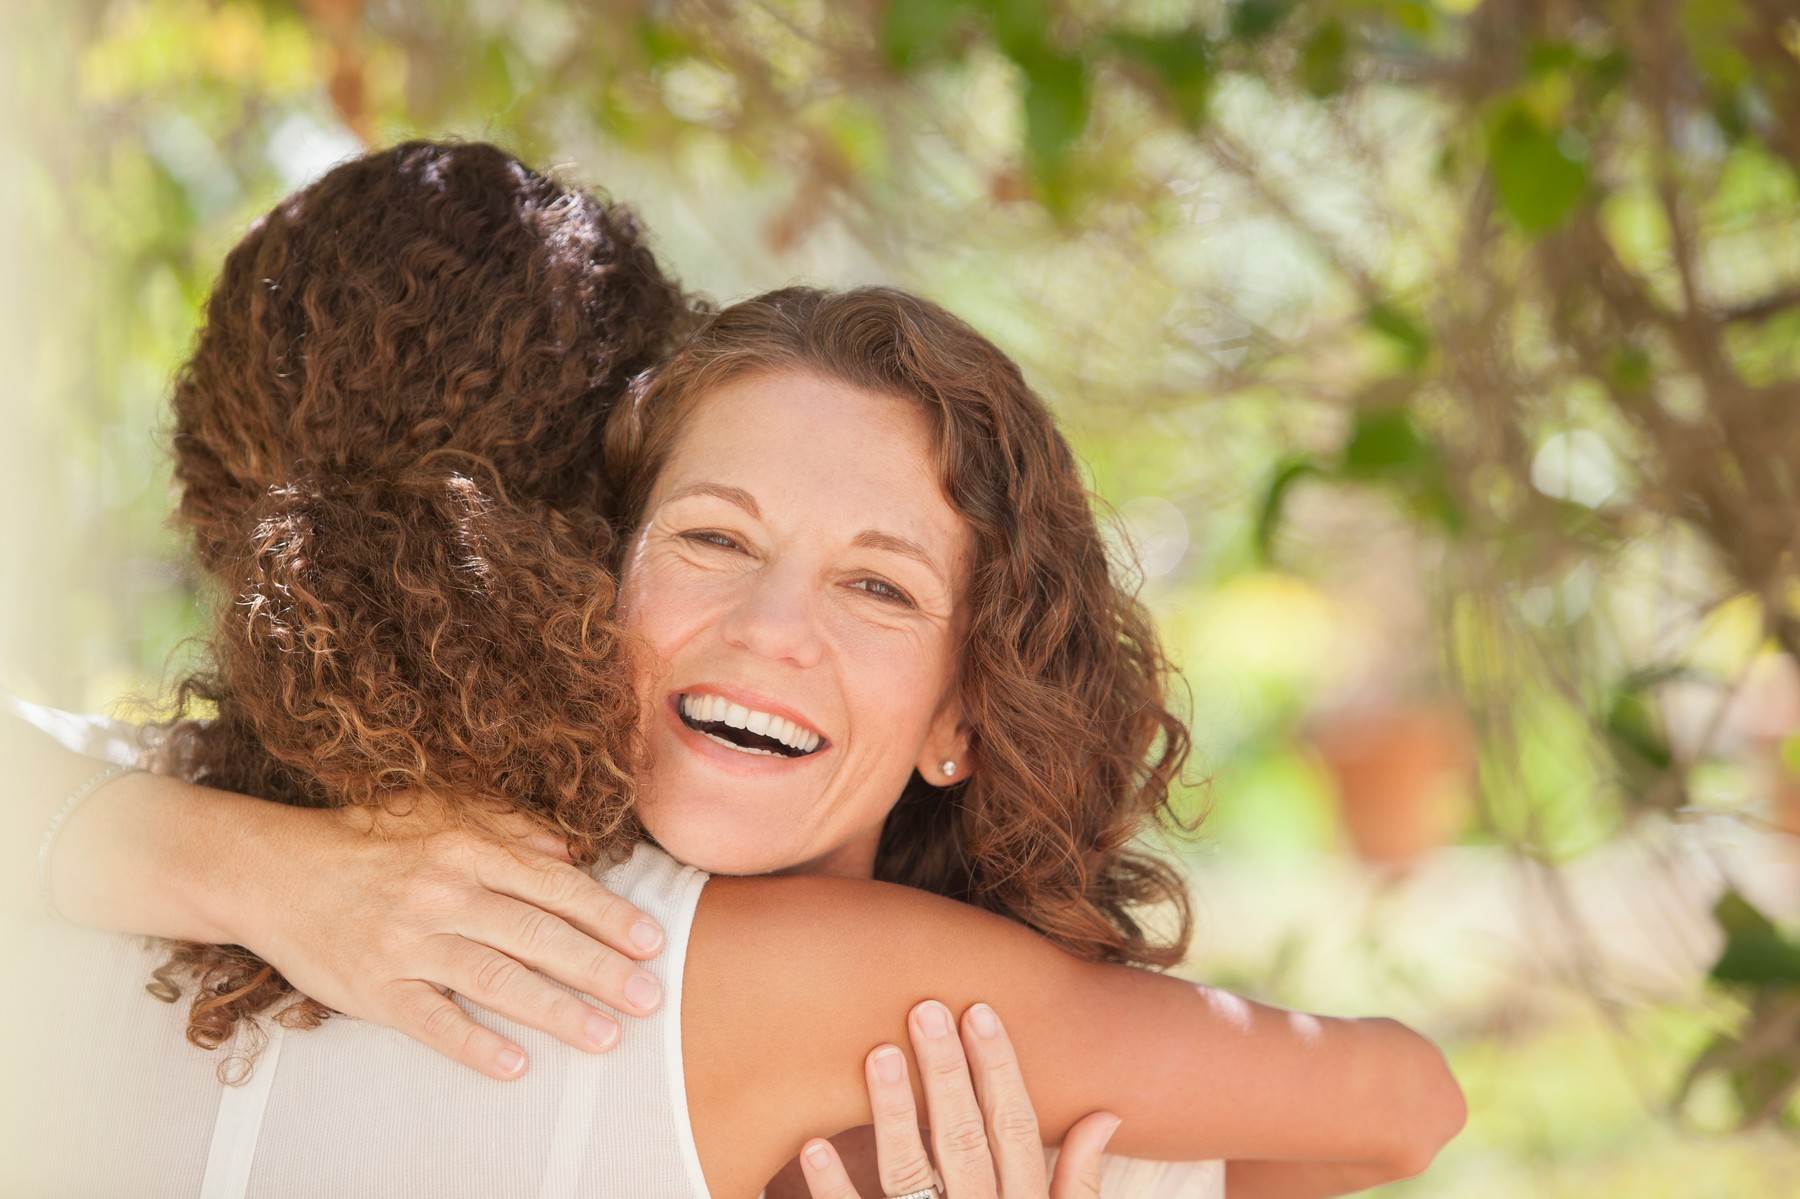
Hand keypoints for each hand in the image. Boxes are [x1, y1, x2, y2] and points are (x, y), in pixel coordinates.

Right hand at [228, 790, 666, 1080]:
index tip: (651, 941)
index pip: (552, 886)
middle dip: (599, 968)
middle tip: (649, 997)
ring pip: (495, 980)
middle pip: (535, 935)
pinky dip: (474, 1045)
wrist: (274, 873)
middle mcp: (442, 894)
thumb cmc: (368, 840)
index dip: (606, 915)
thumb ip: (509, 829)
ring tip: (605, 1036)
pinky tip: (516, 1065)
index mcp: (466, 849)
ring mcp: (407, 943)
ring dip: (555, 1010)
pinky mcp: (374, 988)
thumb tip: (570, 855)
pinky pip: (432, 1021)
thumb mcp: (439, 812)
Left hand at [798, 998, 1120, 1198]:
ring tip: (877, 1054)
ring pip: (911, 1175)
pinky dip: (834, 1190)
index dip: (999, 1069)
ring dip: (893, 1114)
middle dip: (944, 1073)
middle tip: (924, 1010)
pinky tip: (813, 1146)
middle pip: (964, 1140)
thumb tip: (1105, 1116)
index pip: (1016, 1129)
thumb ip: (1079, 1184)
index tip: (978, 1011)